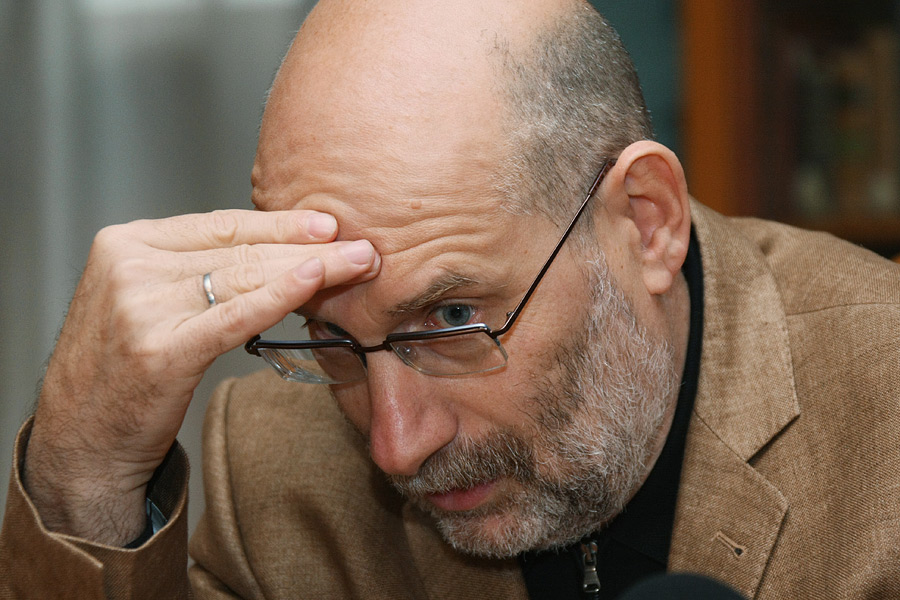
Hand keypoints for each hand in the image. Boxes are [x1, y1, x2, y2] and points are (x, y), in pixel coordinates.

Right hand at [23, 209, 378, 544]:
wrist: (81, 439)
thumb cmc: (123, 369)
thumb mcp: (147, 301)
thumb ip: (193, 272)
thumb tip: (275, 253)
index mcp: (126, 243)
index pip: (220, 225)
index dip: (279, 223)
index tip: (327, 224)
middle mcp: (131, 266)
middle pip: (239, 249)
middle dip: (307, 246)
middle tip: (360, 245)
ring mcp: (142, 306)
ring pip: (244, 276)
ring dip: (311, 268)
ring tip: (357, 264)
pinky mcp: (161, 349)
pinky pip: (234, 315)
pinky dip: (279, 296)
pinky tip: (314, 281)